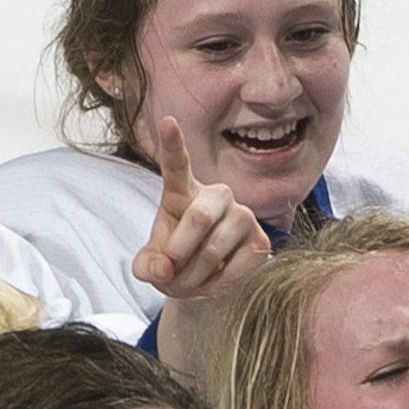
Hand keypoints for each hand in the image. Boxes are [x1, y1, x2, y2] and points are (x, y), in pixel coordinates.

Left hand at [132, 117, 270, 299]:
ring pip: (216, 246)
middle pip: (200, 216)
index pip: (176, 163)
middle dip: (180, 250)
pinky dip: (218, 284)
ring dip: (196, 275)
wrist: (206, 283)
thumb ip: (147, 266)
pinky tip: (211, 285)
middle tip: (170, 270)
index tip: (168, 122)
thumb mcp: (151, 266)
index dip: (172, 143)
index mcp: (182, 190)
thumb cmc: (175, 264)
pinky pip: (238, 265)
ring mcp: (243, 215)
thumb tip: (164, 268)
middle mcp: (216, 195)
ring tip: (187, 284)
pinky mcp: (261, 240)